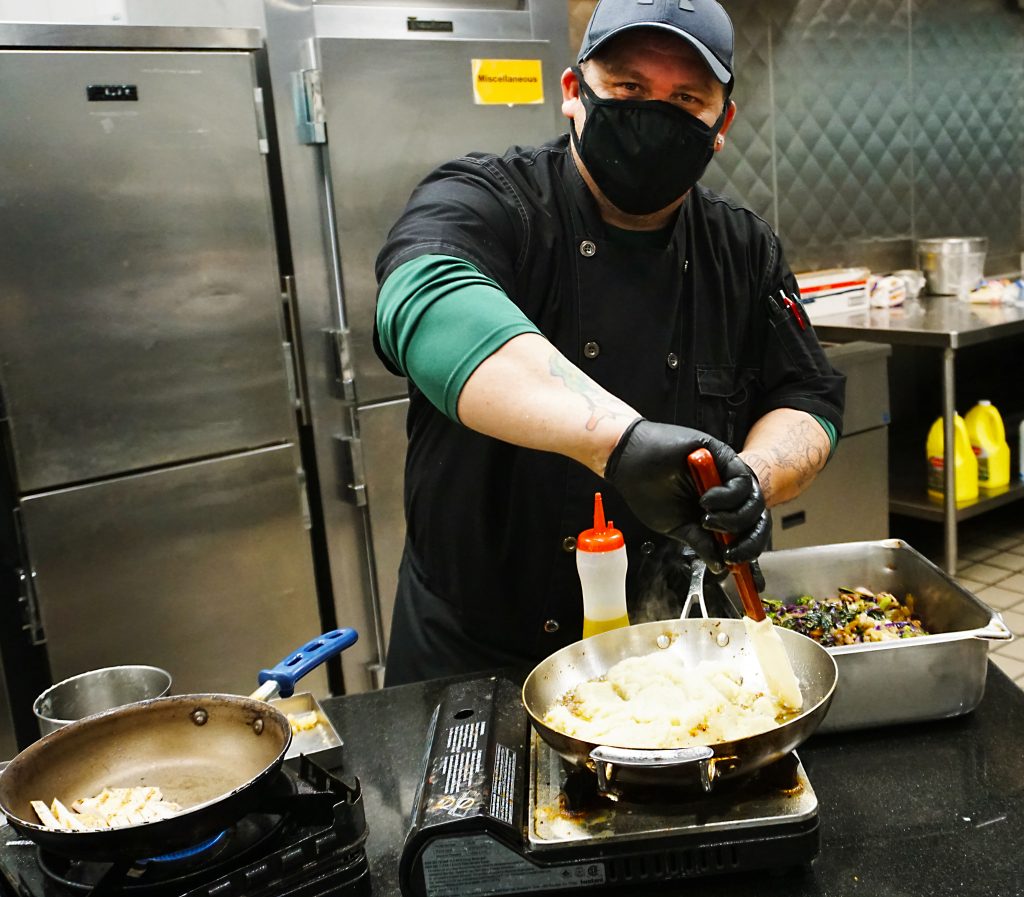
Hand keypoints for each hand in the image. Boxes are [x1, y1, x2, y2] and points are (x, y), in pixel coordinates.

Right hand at [604, 419, 770, 570]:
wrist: (629, 462)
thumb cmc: (646, 489)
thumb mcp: (677, 526)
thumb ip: (701, 543)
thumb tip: (719, 565)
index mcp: (717, 510)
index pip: (744, 532)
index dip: (748, 552)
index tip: (745, 575)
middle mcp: (725, 492)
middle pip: (756, 519)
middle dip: (747, 542)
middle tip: (730, 552)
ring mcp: (726, 474)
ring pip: (754, 502)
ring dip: (733, 520)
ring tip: (708, 521)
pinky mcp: (724, 456)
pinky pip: (743, 481)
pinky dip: (728, 498)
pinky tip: (706, 501)